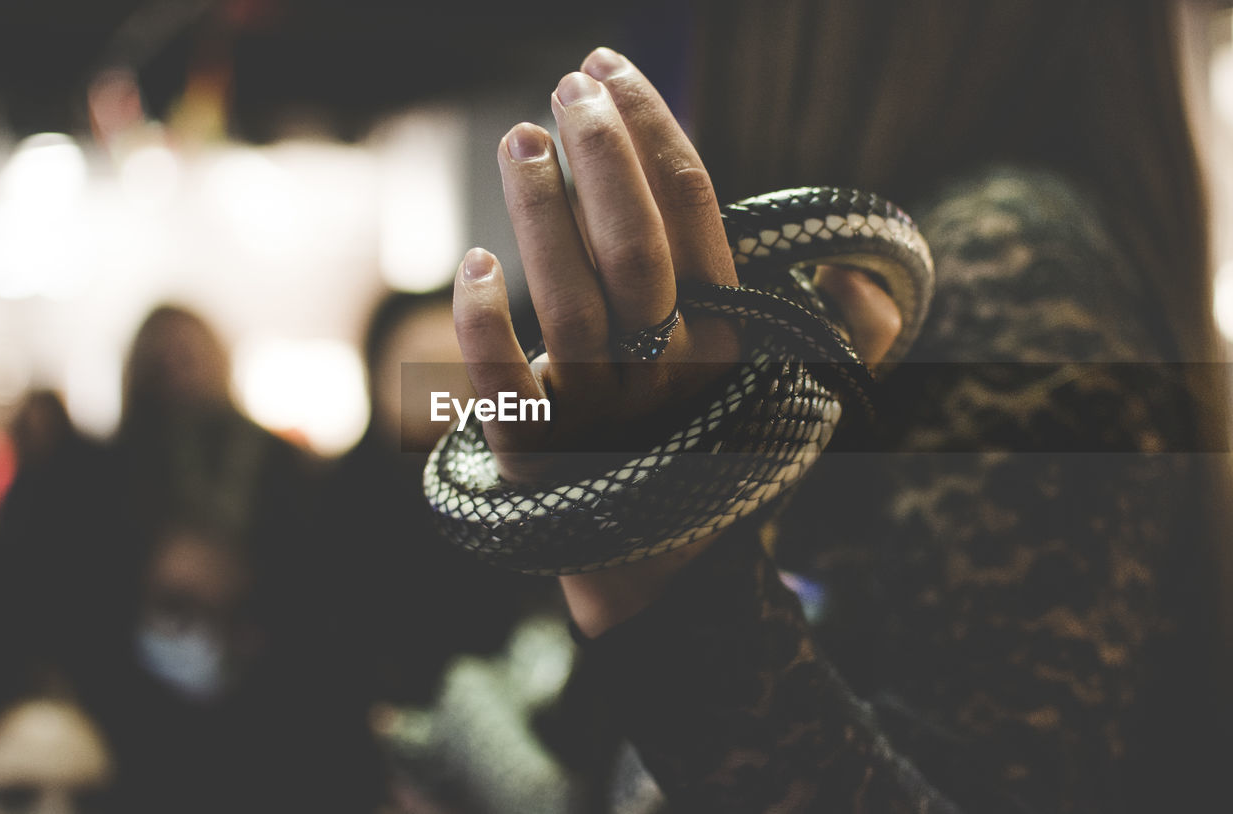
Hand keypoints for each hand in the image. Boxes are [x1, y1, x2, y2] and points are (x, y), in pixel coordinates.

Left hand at [453, 48, 900, 635]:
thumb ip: (848, 338)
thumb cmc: (718, 460)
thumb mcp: (794, 397)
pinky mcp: (538, 458)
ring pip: (571, 303)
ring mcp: (603, 417)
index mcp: (729, 341)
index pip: (698, 216)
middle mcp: (670, 373)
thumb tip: (861, 281)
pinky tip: (472, 262)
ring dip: (542, 213)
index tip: (612, 66)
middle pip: (636, 249)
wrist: (666, 578)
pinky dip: (484, 328)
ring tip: (521, 137)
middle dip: (601, 155)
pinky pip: (507, 390)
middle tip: (566, 83)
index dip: (653, 132)